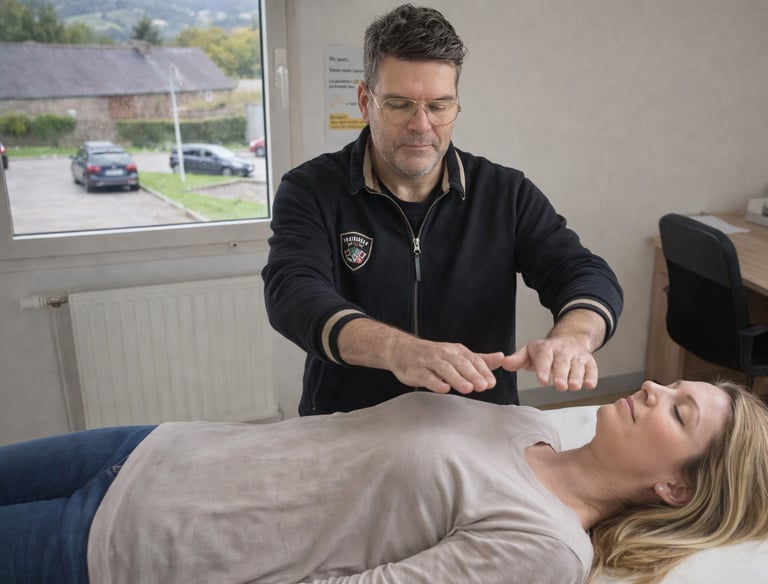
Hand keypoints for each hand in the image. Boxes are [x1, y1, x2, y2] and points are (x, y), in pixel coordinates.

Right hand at [389, 337, 505, 393]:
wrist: (401, 350)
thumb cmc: (432, 354)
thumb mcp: (457, 354)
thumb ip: (479, 359)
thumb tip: (501, 358)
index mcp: (455, 350)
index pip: (472, 359)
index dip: (482, 370)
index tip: (491, 382)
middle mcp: (443, 353)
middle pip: (460, 363)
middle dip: (472, 374)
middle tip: (483, 386)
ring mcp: (428, 361)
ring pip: (444, 369)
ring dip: (456, 378)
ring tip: (468, 388)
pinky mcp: (415, 370)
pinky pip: (426, 376)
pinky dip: (435, 382)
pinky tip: (443, 388)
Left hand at [500, 308, 604, 390]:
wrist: (569, 339)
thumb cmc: (546, 351)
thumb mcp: (530, 352)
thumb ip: (518, 359)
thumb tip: (505, 363)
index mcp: (546, 348)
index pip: (544, 358)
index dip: (543, 369)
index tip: (542, 381)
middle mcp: (562, 350)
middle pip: (562, 362)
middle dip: (561, 374)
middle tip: (560, 386)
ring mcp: (576, 355)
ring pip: (577, 365)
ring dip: (576, 376)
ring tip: (574, 386)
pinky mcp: (588, 361)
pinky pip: (591, 368)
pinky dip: (591, 376)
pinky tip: (589, 385)